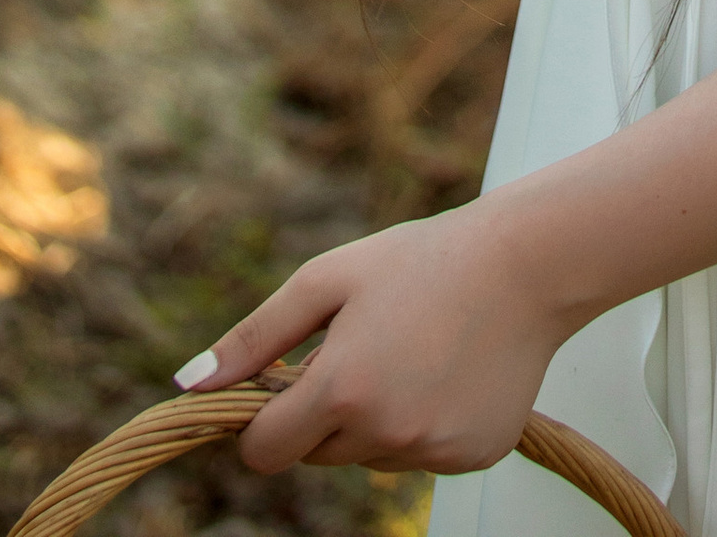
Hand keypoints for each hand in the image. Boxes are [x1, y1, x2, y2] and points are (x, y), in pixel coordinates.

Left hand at [182, 192, 567, 474]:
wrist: (529, 263)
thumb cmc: (424, 259)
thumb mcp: (330, 278)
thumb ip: (255, 337)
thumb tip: (187, 384)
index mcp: (342, 390)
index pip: (264, 452)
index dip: (264, 422)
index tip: (287, 385)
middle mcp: (385, 433)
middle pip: (318, 454)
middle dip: (327, 411)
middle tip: (367, 346)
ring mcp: (432, 451)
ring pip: (371, 456)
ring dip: (377, 417)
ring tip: (415, 349)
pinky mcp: (471, 457)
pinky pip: (422, 454)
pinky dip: (425, 423)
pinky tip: (450, 369)